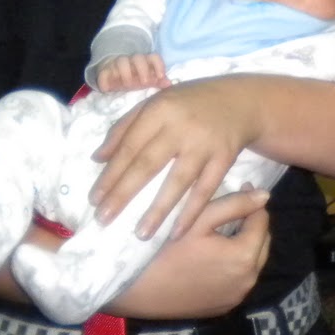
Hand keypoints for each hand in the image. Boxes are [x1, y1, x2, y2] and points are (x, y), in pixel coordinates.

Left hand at [90, 75, 257, 238]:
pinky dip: (192, 211)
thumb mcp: (156, 103)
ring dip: (158, 210)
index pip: (129, 146)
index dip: (111, 174)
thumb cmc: (189, 104)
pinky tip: (177, 232)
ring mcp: (205, 143)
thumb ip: (125, 127)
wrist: (240, 101)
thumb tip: (97, 158)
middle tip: (104, 220)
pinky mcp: (224, 158)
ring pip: (178, 180)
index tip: (94, 200)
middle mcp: (181, 126)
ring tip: (141, 234)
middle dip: (123, 194)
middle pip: (148, 164)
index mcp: (159, 109)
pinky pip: (206, 189)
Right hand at [95, 52, 169, 92]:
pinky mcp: (104, 71)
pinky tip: (107, 89)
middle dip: (142, 69)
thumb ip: (158, 81)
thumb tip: (169, 84)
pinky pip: (103, 74)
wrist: (113, 71)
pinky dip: (104, 81)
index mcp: (144, 61)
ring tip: (127, 86)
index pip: (153, 57)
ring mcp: (117, 64)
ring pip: (121, 61)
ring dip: (125, 73)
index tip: (160, 76)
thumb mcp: (147, 79)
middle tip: (144, 83)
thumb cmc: (135, 76)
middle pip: (138, 58)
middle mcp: (131, 60)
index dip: (158, 65)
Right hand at [106, 187, 270, 319]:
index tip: (241, 187)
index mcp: (244, 257)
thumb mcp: (199, 219)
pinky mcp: (224, 307)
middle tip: (232, 208)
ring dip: (244, 244)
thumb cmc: (166, 249)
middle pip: (261, 242)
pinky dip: (234, 265)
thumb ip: (234, 204)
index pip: (262, 221)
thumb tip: (265, 195)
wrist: (137, 291)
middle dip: (251, 223)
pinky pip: (239, 279)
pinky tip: (216, 254)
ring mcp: (236, 297)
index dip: (252, 202)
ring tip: (224, 228)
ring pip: (252, 262)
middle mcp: (247, 281)